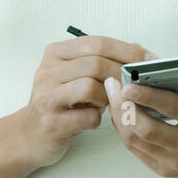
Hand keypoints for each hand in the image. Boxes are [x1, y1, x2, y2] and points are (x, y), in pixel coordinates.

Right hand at [17, 35, 152, 169]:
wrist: (30, 135)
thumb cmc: (62, 103)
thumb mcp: (79, 75)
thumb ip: (105, 60)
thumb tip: (143, 54)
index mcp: (56, 53)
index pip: (98, 43)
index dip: (127, 50)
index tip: (147, 60)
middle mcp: (47, 72)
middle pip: (96, 63)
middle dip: (122, 74)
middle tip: (136, 84)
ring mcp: (46, 97)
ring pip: (90, 87)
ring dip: (109, 97)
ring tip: (109, 103)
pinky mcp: (51, 123)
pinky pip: (87, 117)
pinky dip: (98, 119)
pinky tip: (94, 119)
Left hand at [105, 64, 177, 177]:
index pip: (173, 108)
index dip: (148, 96)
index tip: (128, 83)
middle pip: (146, 128)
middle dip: (124, 106)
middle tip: (112, 84)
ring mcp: (175, 161)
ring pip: (136, 140)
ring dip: (119, 117)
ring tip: (111, 96)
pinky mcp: (165, 169)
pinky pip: (136, 150)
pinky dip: (124, 131)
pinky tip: (120, 114)